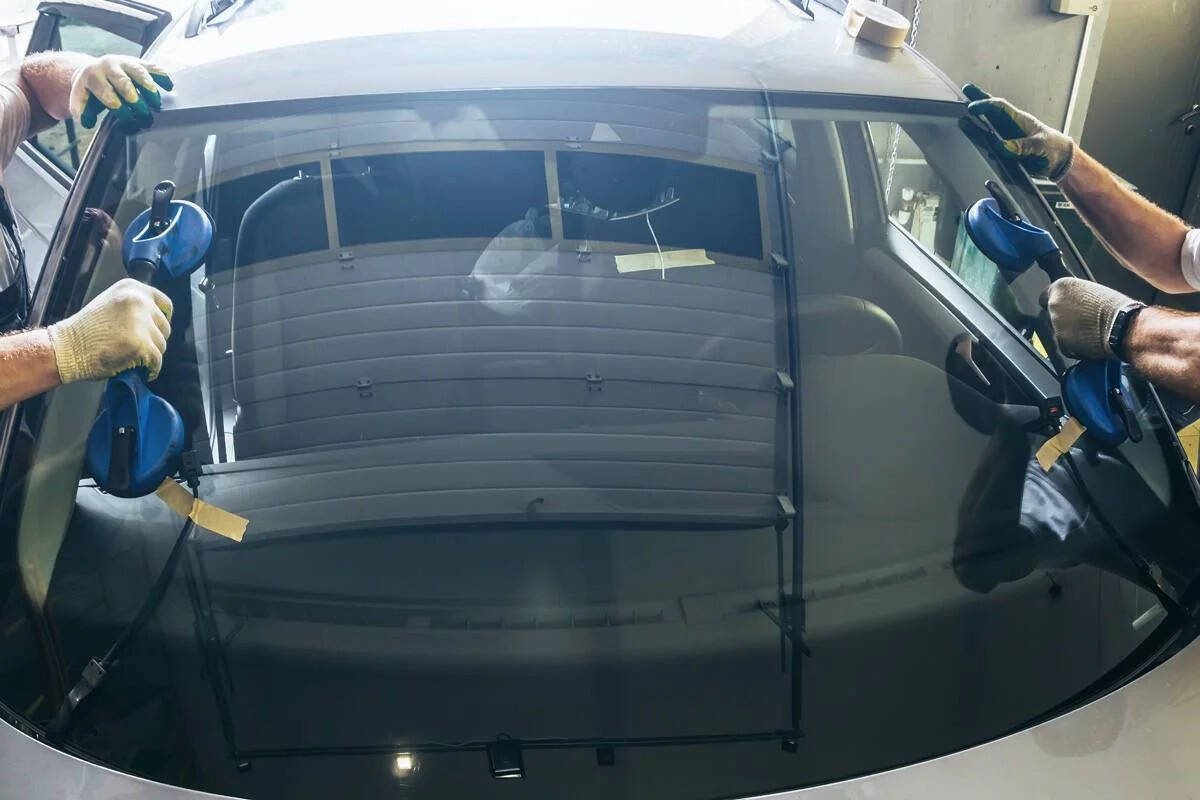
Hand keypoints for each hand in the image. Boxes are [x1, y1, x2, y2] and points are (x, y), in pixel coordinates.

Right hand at [47, 278, 172, 382]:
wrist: (66, 348)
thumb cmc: (86, 331)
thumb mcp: (111, 303)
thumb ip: (135, 306)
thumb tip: (157, 320)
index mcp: (132, 288)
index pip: (164, 303)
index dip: (162, 320)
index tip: (157, 329)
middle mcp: (139, 301)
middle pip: (164, 327)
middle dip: (154, 340)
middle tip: (136, 347)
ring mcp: (141, 323)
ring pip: (162, 345)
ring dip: (150, 354)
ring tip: (130, 356)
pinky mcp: (141, 344)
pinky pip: (157, 361)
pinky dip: (150, 369)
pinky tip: (139, 369)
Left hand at [70, 55, 172, 131]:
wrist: (92, 69)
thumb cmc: (90, 89)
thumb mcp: (80, 98)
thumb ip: (82, 110)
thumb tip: (87, 122)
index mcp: (93, 75)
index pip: (105, 91)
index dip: (116, 104)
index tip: (126, 117)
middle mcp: (109, 65)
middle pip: (122, 80)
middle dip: (133, 96)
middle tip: (143, 111)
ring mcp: (125, 62)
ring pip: (138, 71)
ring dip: (149, 86)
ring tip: (156, 102)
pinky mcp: (138, 62)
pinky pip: (151, 66)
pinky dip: (162, 76)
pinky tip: (169, 87)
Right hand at [964, 83, 1075, 180]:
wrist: (1060, 161)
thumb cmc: (1054, 148)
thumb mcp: (1041, 146)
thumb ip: (1023, 146)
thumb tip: (1003, 146)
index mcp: (1020, 121)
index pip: (1000, 108)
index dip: (985, 105)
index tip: (971, 107)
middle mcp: (1011, 127)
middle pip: (992, 110)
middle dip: (979, 99)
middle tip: (966, 89)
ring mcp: (1008, 137)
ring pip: (989, 125)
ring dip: (976, 119)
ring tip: (962, 114)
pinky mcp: (1007, 150)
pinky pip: (991, 142)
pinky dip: (981, 138)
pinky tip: (973, 137)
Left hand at [1041, 277, 1134, 359]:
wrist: (1123, 327)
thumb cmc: (1116, 308)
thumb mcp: (1094, 291)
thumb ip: (1077, 296)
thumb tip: (1073, 302)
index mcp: (1061, 287)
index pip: (1045, 296)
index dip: (1057, 303)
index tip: (1063, 307)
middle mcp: (1054, 305)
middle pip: (1052, 314)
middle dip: (1064, 319)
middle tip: (1083, 320)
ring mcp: (1056, 325)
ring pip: (1058, 330)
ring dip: (1069, 332)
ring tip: (1089, 330)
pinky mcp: (1061, 343)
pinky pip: (1064, 345)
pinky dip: (1074, 345)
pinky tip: (1089, 340)